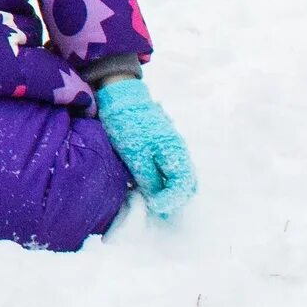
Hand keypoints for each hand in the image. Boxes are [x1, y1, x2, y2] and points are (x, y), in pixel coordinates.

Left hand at [94, 76, 196, 217]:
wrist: (120, 98)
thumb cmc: (127, 125)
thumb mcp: (135, 156)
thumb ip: (149, 179)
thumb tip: (158, 200)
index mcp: (176, 153)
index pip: (184, 185)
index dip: (171, 201)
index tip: (154, 207)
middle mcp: (179, 151)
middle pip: (187, 182)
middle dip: (175, 199)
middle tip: (158, 209)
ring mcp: (172, 147)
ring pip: (180, 176)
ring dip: (171, 191)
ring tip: (155, 202)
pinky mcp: (163, 144)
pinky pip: (171, 168)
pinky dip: (165, 181)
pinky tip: (151, 187)